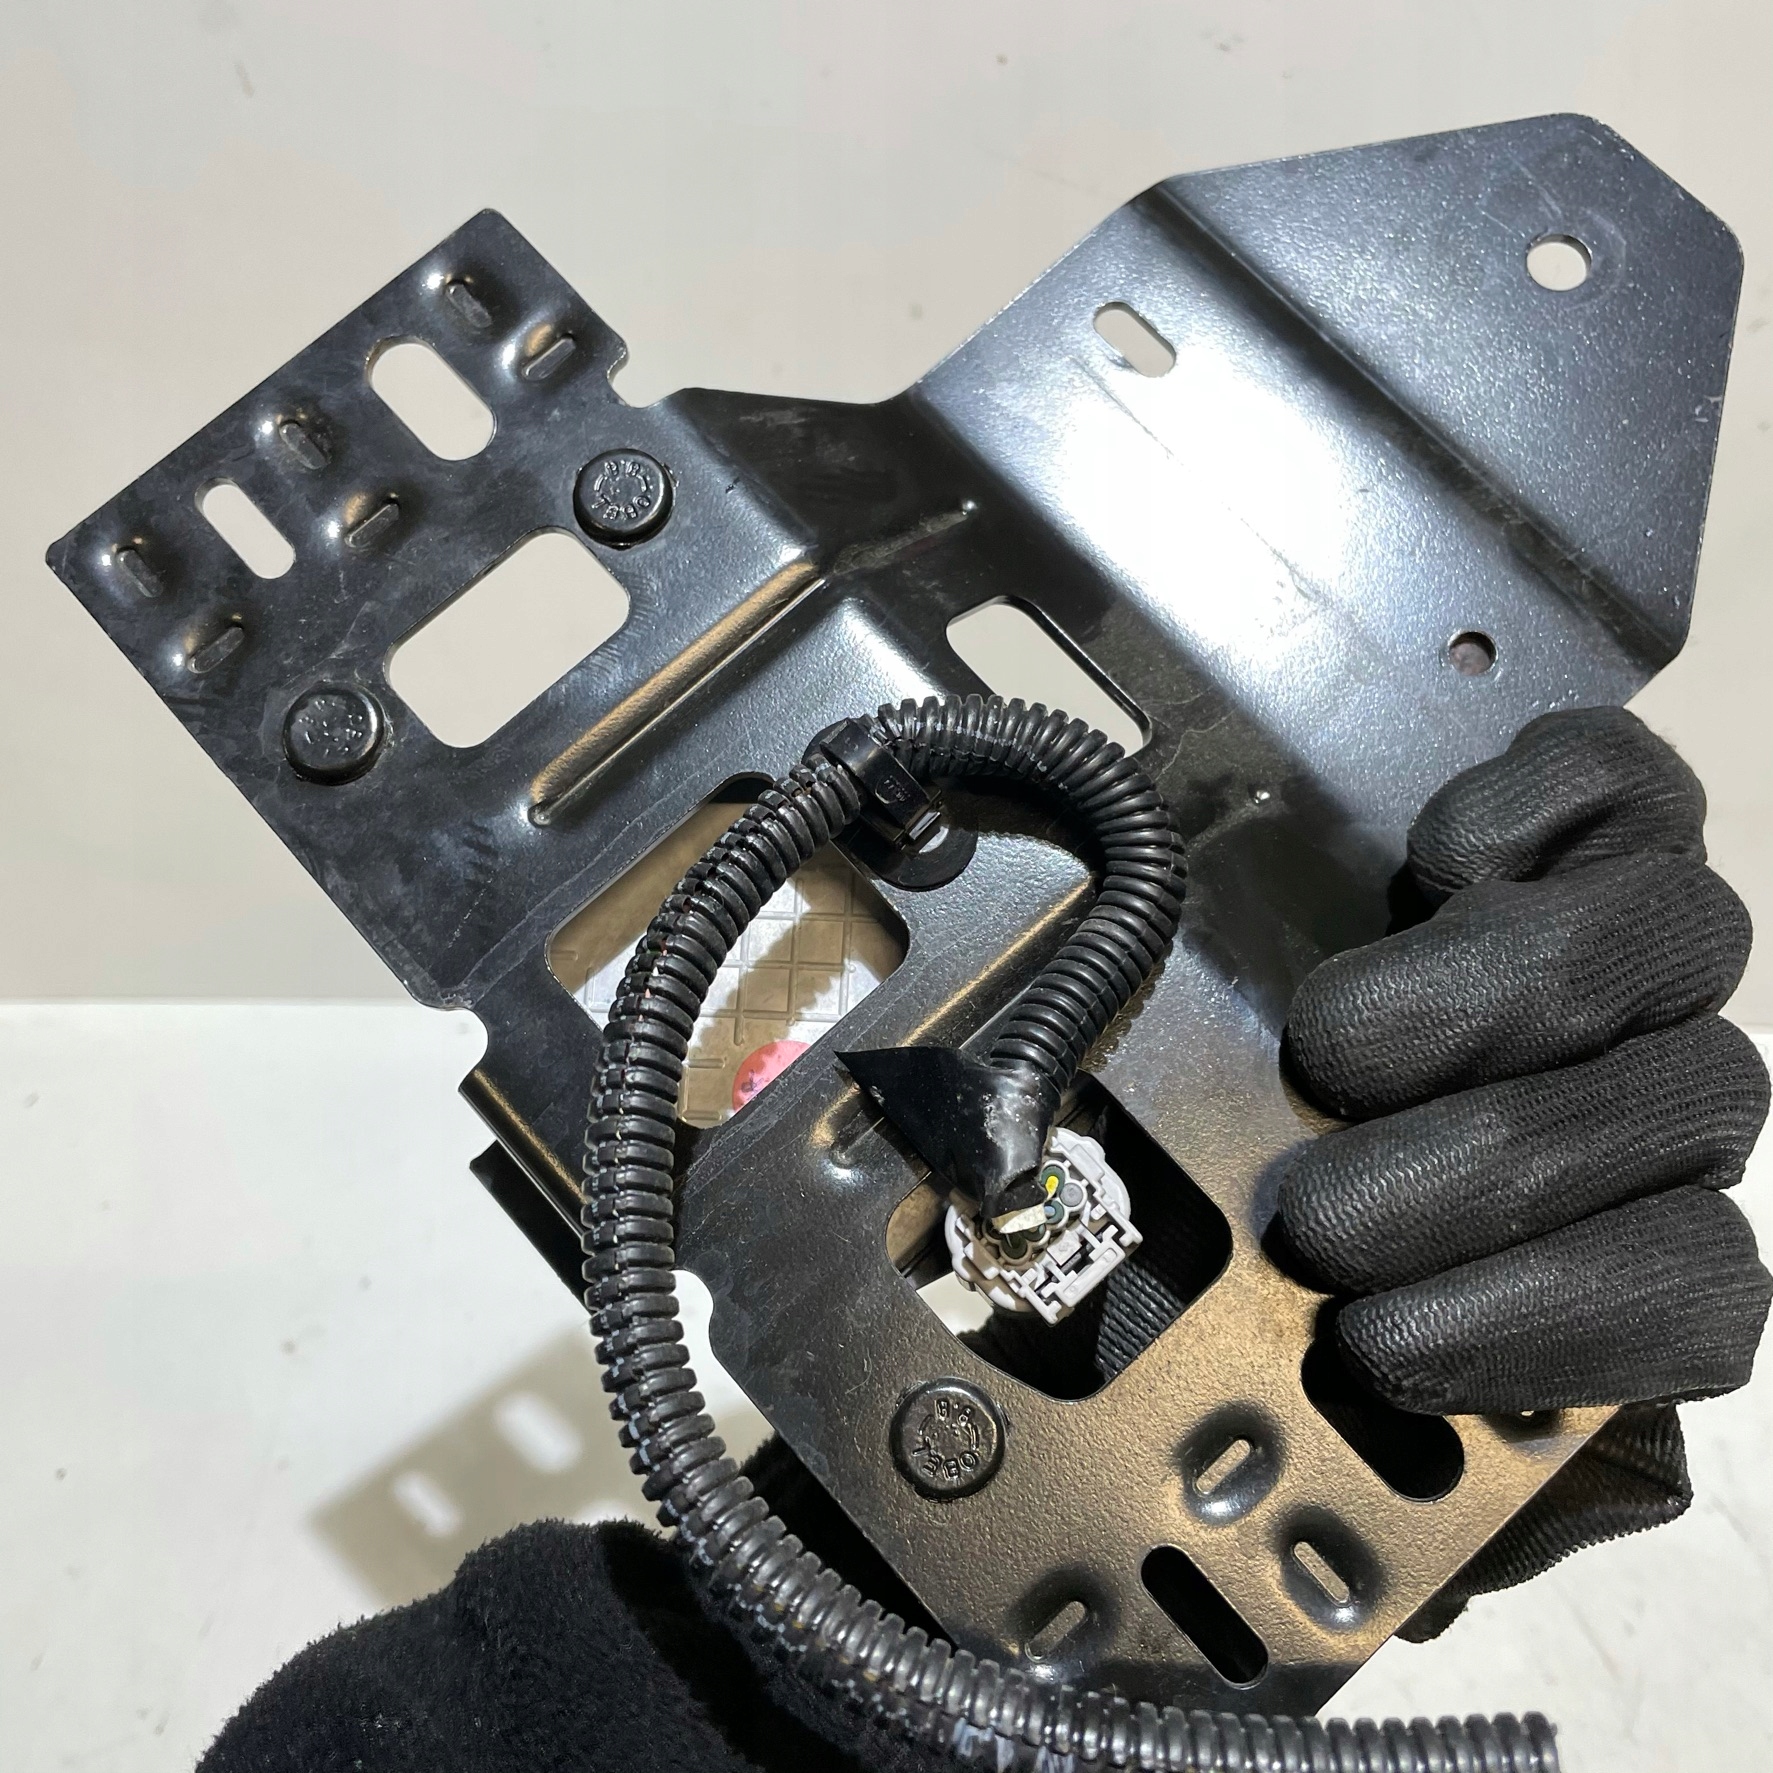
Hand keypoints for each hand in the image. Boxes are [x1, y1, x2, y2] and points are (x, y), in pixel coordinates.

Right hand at [1275, 707, 1770, 1631]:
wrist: (1265, 1036)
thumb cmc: (1287, 1215)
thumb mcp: (1335, 1371)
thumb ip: (1406, 1465)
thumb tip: (1427, 1545)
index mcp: (1634, 1242)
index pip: (1696, 1293)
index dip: (1553, 1323)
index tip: (1377, 1346)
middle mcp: (1660, 1095)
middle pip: (1686, 1108)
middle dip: (1491, 1176)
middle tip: (1321, 1207)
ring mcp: (1640, 945)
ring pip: (1670, 945)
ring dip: (1494, 1000)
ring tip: (1339, 1040)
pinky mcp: (1600, 814)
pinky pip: (1622, 787)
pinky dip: (1535, 811)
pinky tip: (1436, 868)